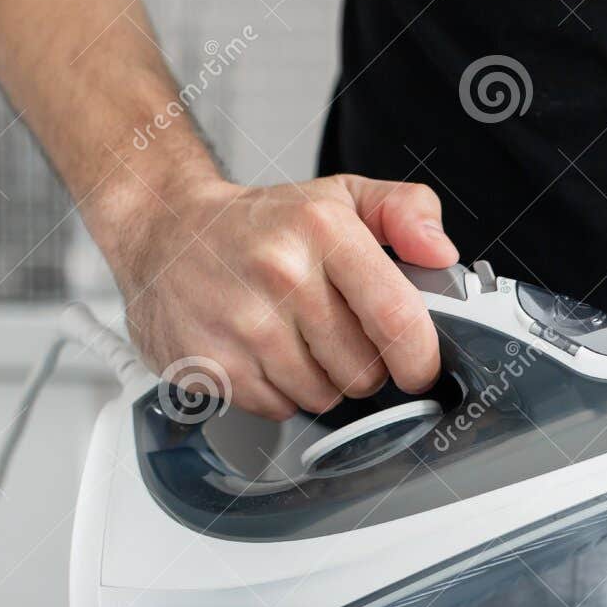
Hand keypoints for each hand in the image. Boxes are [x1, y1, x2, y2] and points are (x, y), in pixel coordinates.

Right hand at [99, 173, 458, 418]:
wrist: (166, 231)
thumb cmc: (261, 223)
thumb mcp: (341, 197)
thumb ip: (406, 212)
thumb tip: (441, 253)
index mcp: (322, 230)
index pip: (398, 319)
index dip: (420, 358)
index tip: (419, 366)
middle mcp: (280, 275)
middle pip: (364, 372)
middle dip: (363, 365)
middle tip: (336, 333)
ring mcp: (242, 323)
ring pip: (324, 397)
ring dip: (320, 380)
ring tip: (294, 337)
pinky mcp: (211, 363)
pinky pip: (278, 409)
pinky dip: (279, 392)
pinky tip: (261, 353)